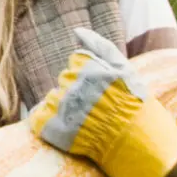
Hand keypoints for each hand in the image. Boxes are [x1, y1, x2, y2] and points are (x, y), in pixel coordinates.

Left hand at [28, 28, 176, 176]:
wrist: (137, 146)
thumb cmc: (134, 106)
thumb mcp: (124, 70)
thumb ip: (100, 46)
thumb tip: (77, 31)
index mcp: (89, 69)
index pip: (76, 63)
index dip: (90, 78)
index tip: (104, 92)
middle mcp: (73, 85)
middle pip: (64, 81)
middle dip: (78, 93)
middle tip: (98, 109)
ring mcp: (60, 106)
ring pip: (52, 99)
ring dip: (64, 108)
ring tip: (88, 122)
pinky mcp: (50, 127)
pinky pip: (38, 118)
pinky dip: (49, 123)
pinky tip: (70, 130)